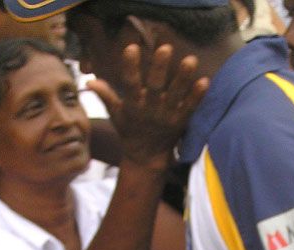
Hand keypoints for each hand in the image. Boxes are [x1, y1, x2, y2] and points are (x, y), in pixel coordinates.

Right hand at [88, 44, 208, 171]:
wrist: (147, 158)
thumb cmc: (130, 132)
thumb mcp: (116, 115)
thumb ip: (106, 96)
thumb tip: (88, 81)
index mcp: (133, 107)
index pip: (130, 84)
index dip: (130, 67)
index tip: (131, 48)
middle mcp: (150, 111)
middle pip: (155, 87)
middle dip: (159, 69)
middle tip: (165, 49)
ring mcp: (166, 117)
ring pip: (175, 96)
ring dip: (183, 79)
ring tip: (191, 61)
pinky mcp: (180, 122)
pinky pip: (190, 108)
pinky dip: (197, 97)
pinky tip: (205, 82)